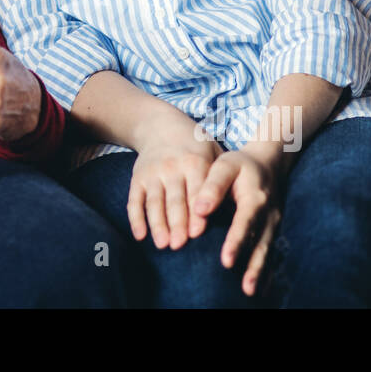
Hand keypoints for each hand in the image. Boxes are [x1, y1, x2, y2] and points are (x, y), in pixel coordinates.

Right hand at [127, 124, 223, 250]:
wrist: (160, 126)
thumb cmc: (195, 146)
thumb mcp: (212, 152)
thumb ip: (220, 178)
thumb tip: (236, 207)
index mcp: (194, 162)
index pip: (196, 191)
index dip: (196, 212)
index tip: (197, 233)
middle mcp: (172, 168)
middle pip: (174, 199)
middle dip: (176, 223)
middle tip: (179, 246)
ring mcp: (153, 173)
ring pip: (154, 201)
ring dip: (157, 224)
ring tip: (162, 244)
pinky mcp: (137, 178)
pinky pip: (134, 200)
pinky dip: (136, 218)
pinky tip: (141, 235)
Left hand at [192, 148, 282, 296]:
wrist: (269, 162)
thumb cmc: (240, 165)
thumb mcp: (225, 166)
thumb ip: (211, 186)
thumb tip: (199, 210)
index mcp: (255, 197)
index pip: (245, 222)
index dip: (236, 241)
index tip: (226, 260)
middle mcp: (268, 213)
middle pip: (260, 241)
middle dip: (252, 264)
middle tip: (243, 285)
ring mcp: (273, 223)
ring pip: (266, 250)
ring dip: (260, 271)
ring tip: (250, 291)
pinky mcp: (272, 229)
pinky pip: (270, 251)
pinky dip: (266, 270)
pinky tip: (260, 288)